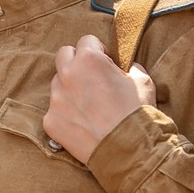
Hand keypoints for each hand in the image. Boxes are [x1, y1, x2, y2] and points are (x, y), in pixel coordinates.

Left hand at [42, 35, 155, 163]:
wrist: (130, 152)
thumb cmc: (138, 115)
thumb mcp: (143, 81)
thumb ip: (128, 67)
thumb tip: (122, 67)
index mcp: (90, 60)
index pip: (87, 40)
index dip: (99, 51)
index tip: (106, 63)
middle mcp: (68, 75)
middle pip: (64, 55)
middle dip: (77, 61)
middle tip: (92, 78)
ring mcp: (56, 98)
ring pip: (57, 83)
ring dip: (70, 88)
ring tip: (90, 105)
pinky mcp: (50, 120)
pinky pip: (55, 109)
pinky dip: (66, 113)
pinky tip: (83, 123)